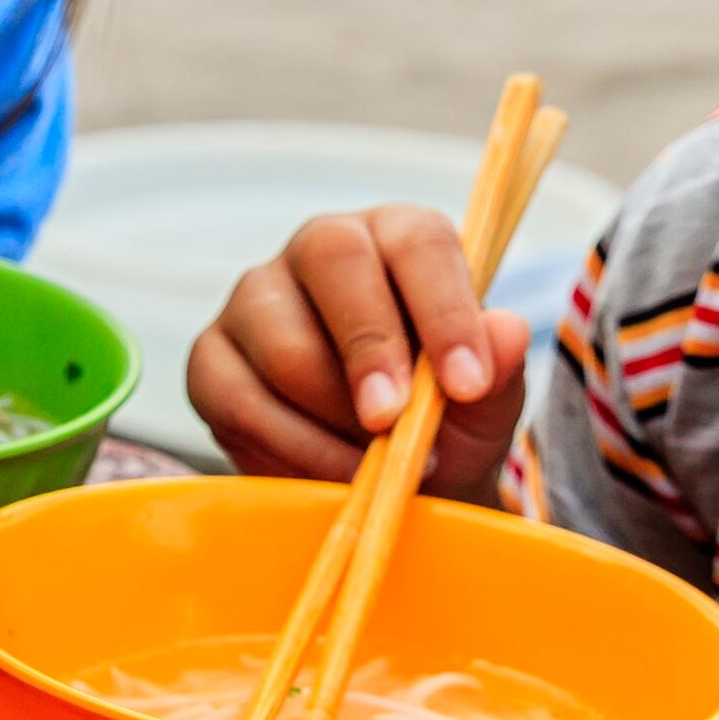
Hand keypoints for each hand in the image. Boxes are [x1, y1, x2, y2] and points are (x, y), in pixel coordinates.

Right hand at [187, 204, 529, 497]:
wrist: (391, 482)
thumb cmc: (442, 423)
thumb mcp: (485, 406)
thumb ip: (499, 369)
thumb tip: (507, 330)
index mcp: (397, 238)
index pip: (418, 241)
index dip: (443, 309)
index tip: (467, 384)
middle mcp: (321, 249)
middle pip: (332, 259)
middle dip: (368, 347)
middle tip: (393, 422)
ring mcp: (256, 298)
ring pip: (282, 340)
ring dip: (332, 418)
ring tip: (374, 468)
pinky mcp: (212, 359)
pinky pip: (237, 399)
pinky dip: (288, 450)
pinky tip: (327, 477)